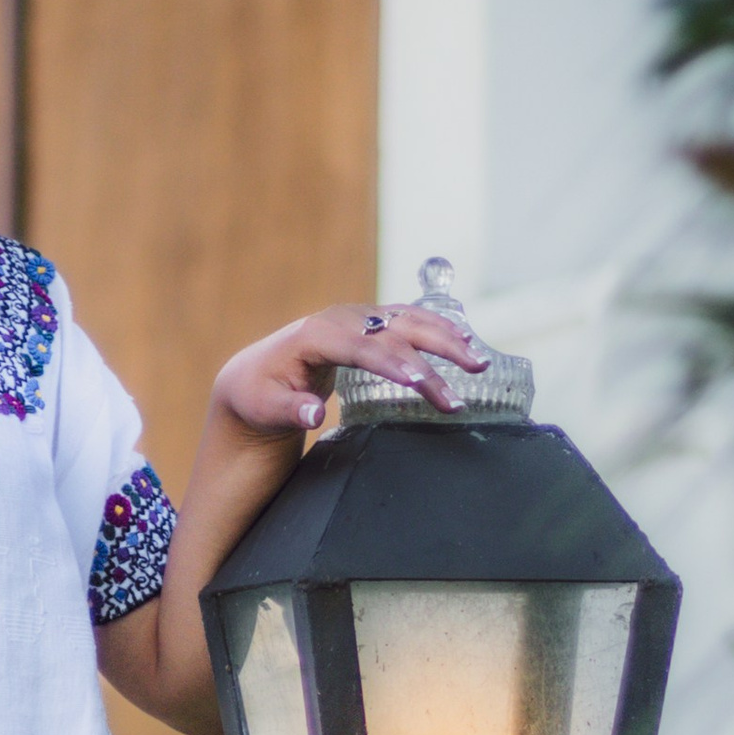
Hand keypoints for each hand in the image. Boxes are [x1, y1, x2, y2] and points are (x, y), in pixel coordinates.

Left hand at [216, 296, 489, 435]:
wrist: (255, 375)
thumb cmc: (259, 395)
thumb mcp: (264, 408)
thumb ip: (289, 410)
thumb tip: (313, 414)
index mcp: (314, 336)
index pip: (360, 347)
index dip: (391, 364)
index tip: (419, 383)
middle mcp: (341, 319)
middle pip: (394, 335)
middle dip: (430, 360)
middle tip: (456, 393)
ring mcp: (359, 319)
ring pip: (409, 322)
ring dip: (446, 339)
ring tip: (478, 362)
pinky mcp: (371, 325)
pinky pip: (410, 321)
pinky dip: (439, 329)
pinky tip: (465, 341)